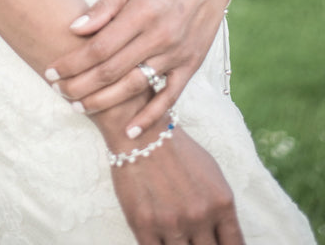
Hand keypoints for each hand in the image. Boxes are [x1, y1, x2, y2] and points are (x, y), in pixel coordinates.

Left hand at [46, 0, 229, 134]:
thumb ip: (103, 8)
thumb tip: (74, 28)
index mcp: (141, 14)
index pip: (99, 47)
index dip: (73, 62)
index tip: (52, 70)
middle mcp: (159, 37)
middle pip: (112, 70)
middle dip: (80, 85)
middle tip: (58, 91)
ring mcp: (176, 54)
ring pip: (135, 86)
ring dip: (104, 101)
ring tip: (79, 107)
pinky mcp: (190, 66)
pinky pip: (169, 97)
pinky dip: (150, 116)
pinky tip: (130, 130)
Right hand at [110, 127, 244, 243]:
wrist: (140, 132)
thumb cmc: (177, 151)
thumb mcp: (212, 174)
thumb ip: (221, 209)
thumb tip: (225, 237)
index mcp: (221, 203)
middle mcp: (199, 215)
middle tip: (195, 238)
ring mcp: (172, 222)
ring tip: (177, 236)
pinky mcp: (144, 225)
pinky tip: (161, 240)